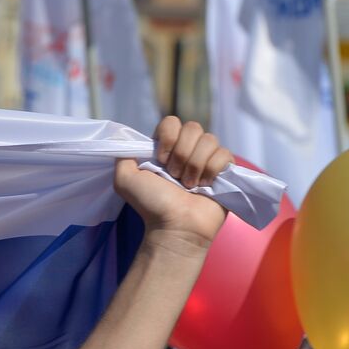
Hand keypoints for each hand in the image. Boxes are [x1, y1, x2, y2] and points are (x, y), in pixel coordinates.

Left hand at [113, 116, 230, 249]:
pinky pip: (224, 154)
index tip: (161, 160)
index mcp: (166, 149)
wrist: (175, 226)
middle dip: (182, 153)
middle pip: (193, 127)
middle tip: (174, 176)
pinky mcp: (224, 170)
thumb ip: (123, 156)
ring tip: (189, 186)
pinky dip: (212, 170)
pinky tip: (205, 186)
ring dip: (196, 164)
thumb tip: (125, 138)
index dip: (168, 138)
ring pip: (210, 139)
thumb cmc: (151, 205)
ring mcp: (206, 159)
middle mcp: (186, 150)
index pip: (171, 122)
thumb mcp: (125, 179)